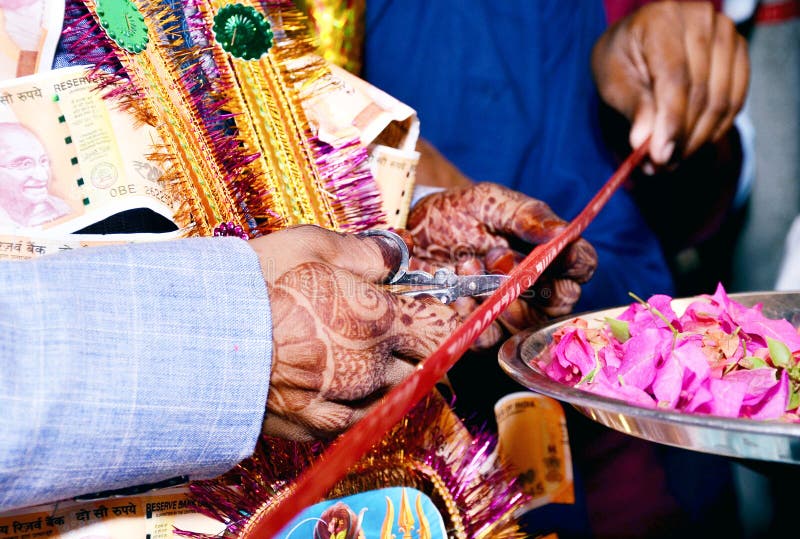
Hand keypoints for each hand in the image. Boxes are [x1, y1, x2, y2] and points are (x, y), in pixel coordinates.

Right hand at [248, 225, 458, 440]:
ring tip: (362, 353)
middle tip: (400, 329)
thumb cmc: (252, 288)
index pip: (446, 329)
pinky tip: (336, 380)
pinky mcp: (318, 426)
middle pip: (424, 364)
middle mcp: (371, 366)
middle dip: (421, 347)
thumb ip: (365, 254)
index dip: (459, 321)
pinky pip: (357, 416)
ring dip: (391, 374)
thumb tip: (393, 256)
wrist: (201, 341)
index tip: (456, 313)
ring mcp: (346, 401)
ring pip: (393, 393)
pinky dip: (359, 400)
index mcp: (379, 320)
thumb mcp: (311, 247)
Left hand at [406, 183, 596, 347]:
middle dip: (530, 279)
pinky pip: (490, 336)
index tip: (558, 252)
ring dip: (498, 294)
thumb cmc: (456, 214)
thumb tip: (561, 231)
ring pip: (527, 321)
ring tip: (466, 264)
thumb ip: (526, 214)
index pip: (582, 265)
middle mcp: (536, 287)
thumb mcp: (490, 202)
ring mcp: (509, 312)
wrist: (411, 232)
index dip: (576, 261)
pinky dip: (473, 315)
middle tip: (497, 255)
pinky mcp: (480, 330)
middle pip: (562, 302)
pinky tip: (455, 294)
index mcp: (547, 254)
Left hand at [592, 1, 748, 165]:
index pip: (675, 78)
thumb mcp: (613, 79)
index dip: (670, 121)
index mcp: (663, 20)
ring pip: (722, 101)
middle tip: (661, 165)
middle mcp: (701, 19)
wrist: (640, 40)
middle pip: (700, 92)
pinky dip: (715, 129)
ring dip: (698, 139)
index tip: (660, 155)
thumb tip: (644, 142)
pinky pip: (735, 101)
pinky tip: (692, 143)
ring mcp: (726, 33)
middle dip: (681, 136)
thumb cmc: (621, 58)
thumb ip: (633, 107)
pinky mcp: (739, 52)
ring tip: (672, 158)